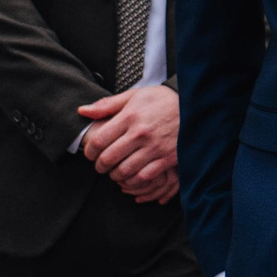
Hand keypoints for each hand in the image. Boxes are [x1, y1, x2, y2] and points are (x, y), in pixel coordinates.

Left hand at [78, 85, 178, 199]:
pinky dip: (133, 181)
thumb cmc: (161, 101)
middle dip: (99, 166)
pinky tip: (131, 176)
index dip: (89, 151)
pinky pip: (144, 177)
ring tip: (114, 172)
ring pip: (124, 171)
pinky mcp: (167, 158)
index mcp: (130, 116)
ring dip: (114, 175)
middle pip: (109, 158)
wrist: (194, 106)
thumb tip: (82, 111)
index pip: (100, 139)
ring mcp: (155, 147)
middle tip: (99, 166)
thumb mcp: (134, 96)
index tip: (90, 154)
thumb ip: (107, 105)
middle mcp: (141, 132)